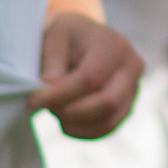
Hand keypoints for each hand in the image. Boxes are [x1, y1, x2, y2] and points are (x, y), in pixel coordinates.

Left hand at [31, 13, 142, 139]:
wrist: (84, 37)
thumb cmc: (68, 36)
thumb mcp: (55, 36)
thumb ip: (52, 62)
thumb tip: (48, 89)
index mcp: (115, 45)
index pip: (91, 78)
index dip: (61, 94)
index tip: (34, 99)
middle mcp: (132, 66)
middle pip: (107, 102)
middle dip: (70, 112)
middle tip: (45, 107)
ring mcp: (134, 88)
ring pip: (109, 120)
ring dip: (76, 124)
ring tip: (55, 111)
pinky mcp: (128, 105)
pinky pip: (108, 128)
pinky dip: (84, 132)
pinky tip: (66, 122)